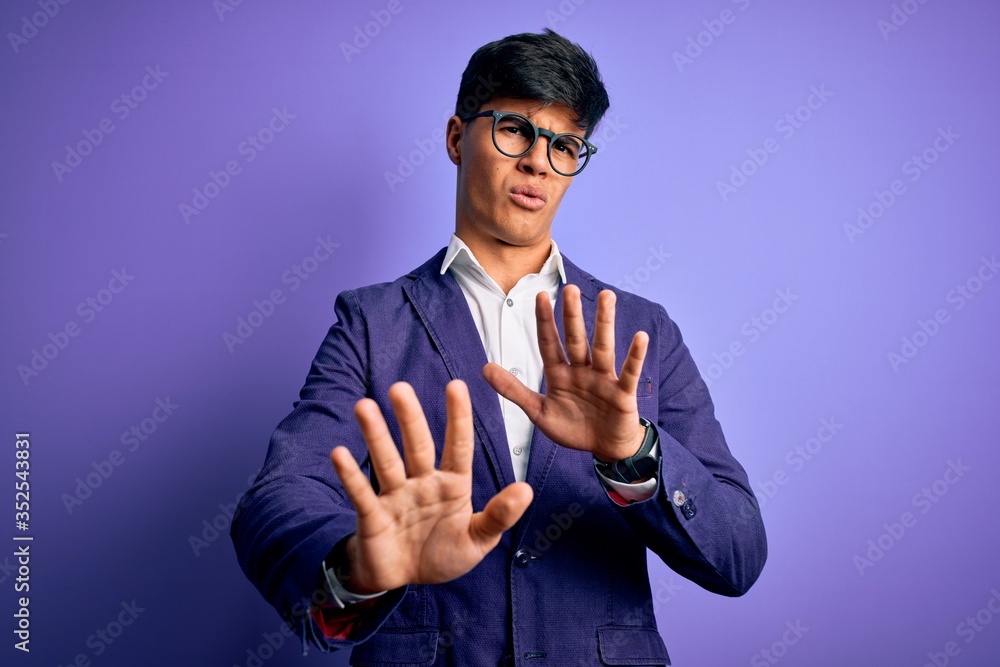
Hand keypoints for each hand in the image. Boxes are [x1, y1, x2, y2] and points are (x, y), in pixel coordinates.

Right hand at [329, 380, 532, 593]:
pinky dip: (350, 474)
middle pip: (417, 445)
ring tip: (365, 406)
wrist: (404, 580)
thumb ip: (500, 515)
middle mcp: (423, 483)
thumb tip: (527, 489)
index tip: (457, 385)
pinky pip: (361, 492)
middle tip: (400, 388)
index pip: (457, 446)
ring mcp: (396, 496)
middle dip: (409, 417)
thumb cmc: (442, 554)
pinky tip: (339, 453)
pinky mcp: (372, 515)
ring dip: (375, 435)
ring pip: (387, 461)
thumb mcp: (478, 540)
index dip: (458, 417)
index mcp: (452, 485)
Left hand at [483, 285, 648, 462]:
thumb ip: (513, 390)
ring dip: (604, 323)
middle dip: (572, 315)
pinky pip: (629, 371)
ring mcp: (603, 379)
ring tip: (607, 297)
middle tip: (570, 288)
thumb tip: (484, 367)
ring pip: (603, 347)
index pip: (549, 343)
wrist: (605, 448)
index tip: (540, 296)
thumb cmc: (573, 427)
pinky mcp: (622, 393)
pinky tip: (640, 337)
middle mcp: (581, 371)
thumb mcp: (539, 411)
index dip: (544, 321)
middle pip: (576, 339)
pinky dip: (635, 355)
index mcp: (560, 374)